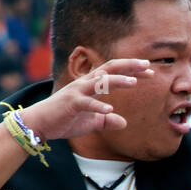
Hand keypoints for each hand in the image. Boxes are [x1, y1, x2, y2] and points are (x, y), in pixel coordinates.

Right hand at [22, 58, 153, 140]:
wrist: (39, 124)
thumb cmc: (64, 120)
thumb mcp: (91, 122)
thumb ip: (106, 121)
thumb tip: (123, 123)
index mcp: (91, 85)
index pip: (114, 73)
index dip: (132, 71)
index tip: (150, 72)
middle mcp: (85, 83)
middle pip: (109, 69)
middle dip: (128, 66)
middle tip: (147, 65)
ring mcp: (77, 92)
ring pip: (100, 82)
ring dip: (117, 81)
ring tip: (134, 82)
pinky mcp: (70, 104)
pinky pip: (86, 103)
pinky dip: (98, 106)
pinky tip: (110, 110)